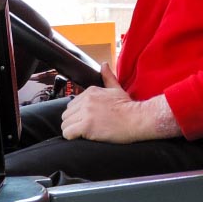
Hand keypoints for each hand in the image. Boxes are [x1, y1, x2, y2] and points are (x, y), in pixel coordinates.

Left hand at [60, 63, 180, 142]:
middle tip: (85, 127)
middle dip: (74, 122)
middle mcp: (86, 100)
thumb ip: (108, 77)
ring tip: (84, 133)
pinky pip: (68, 133)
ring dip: (72, 129)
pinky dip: (72, 137)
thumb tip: (104, 64)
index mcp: (91, 91)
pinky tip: (81, 137)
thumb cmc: (129, 107)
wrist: (137, 119)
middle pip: (67, 114)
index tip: (87, 119)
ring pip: (65, 123)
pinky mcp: (87, 126)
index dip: (78, 114)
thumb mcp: (117, 89)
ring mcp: (86, 113)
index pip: (72, 104)